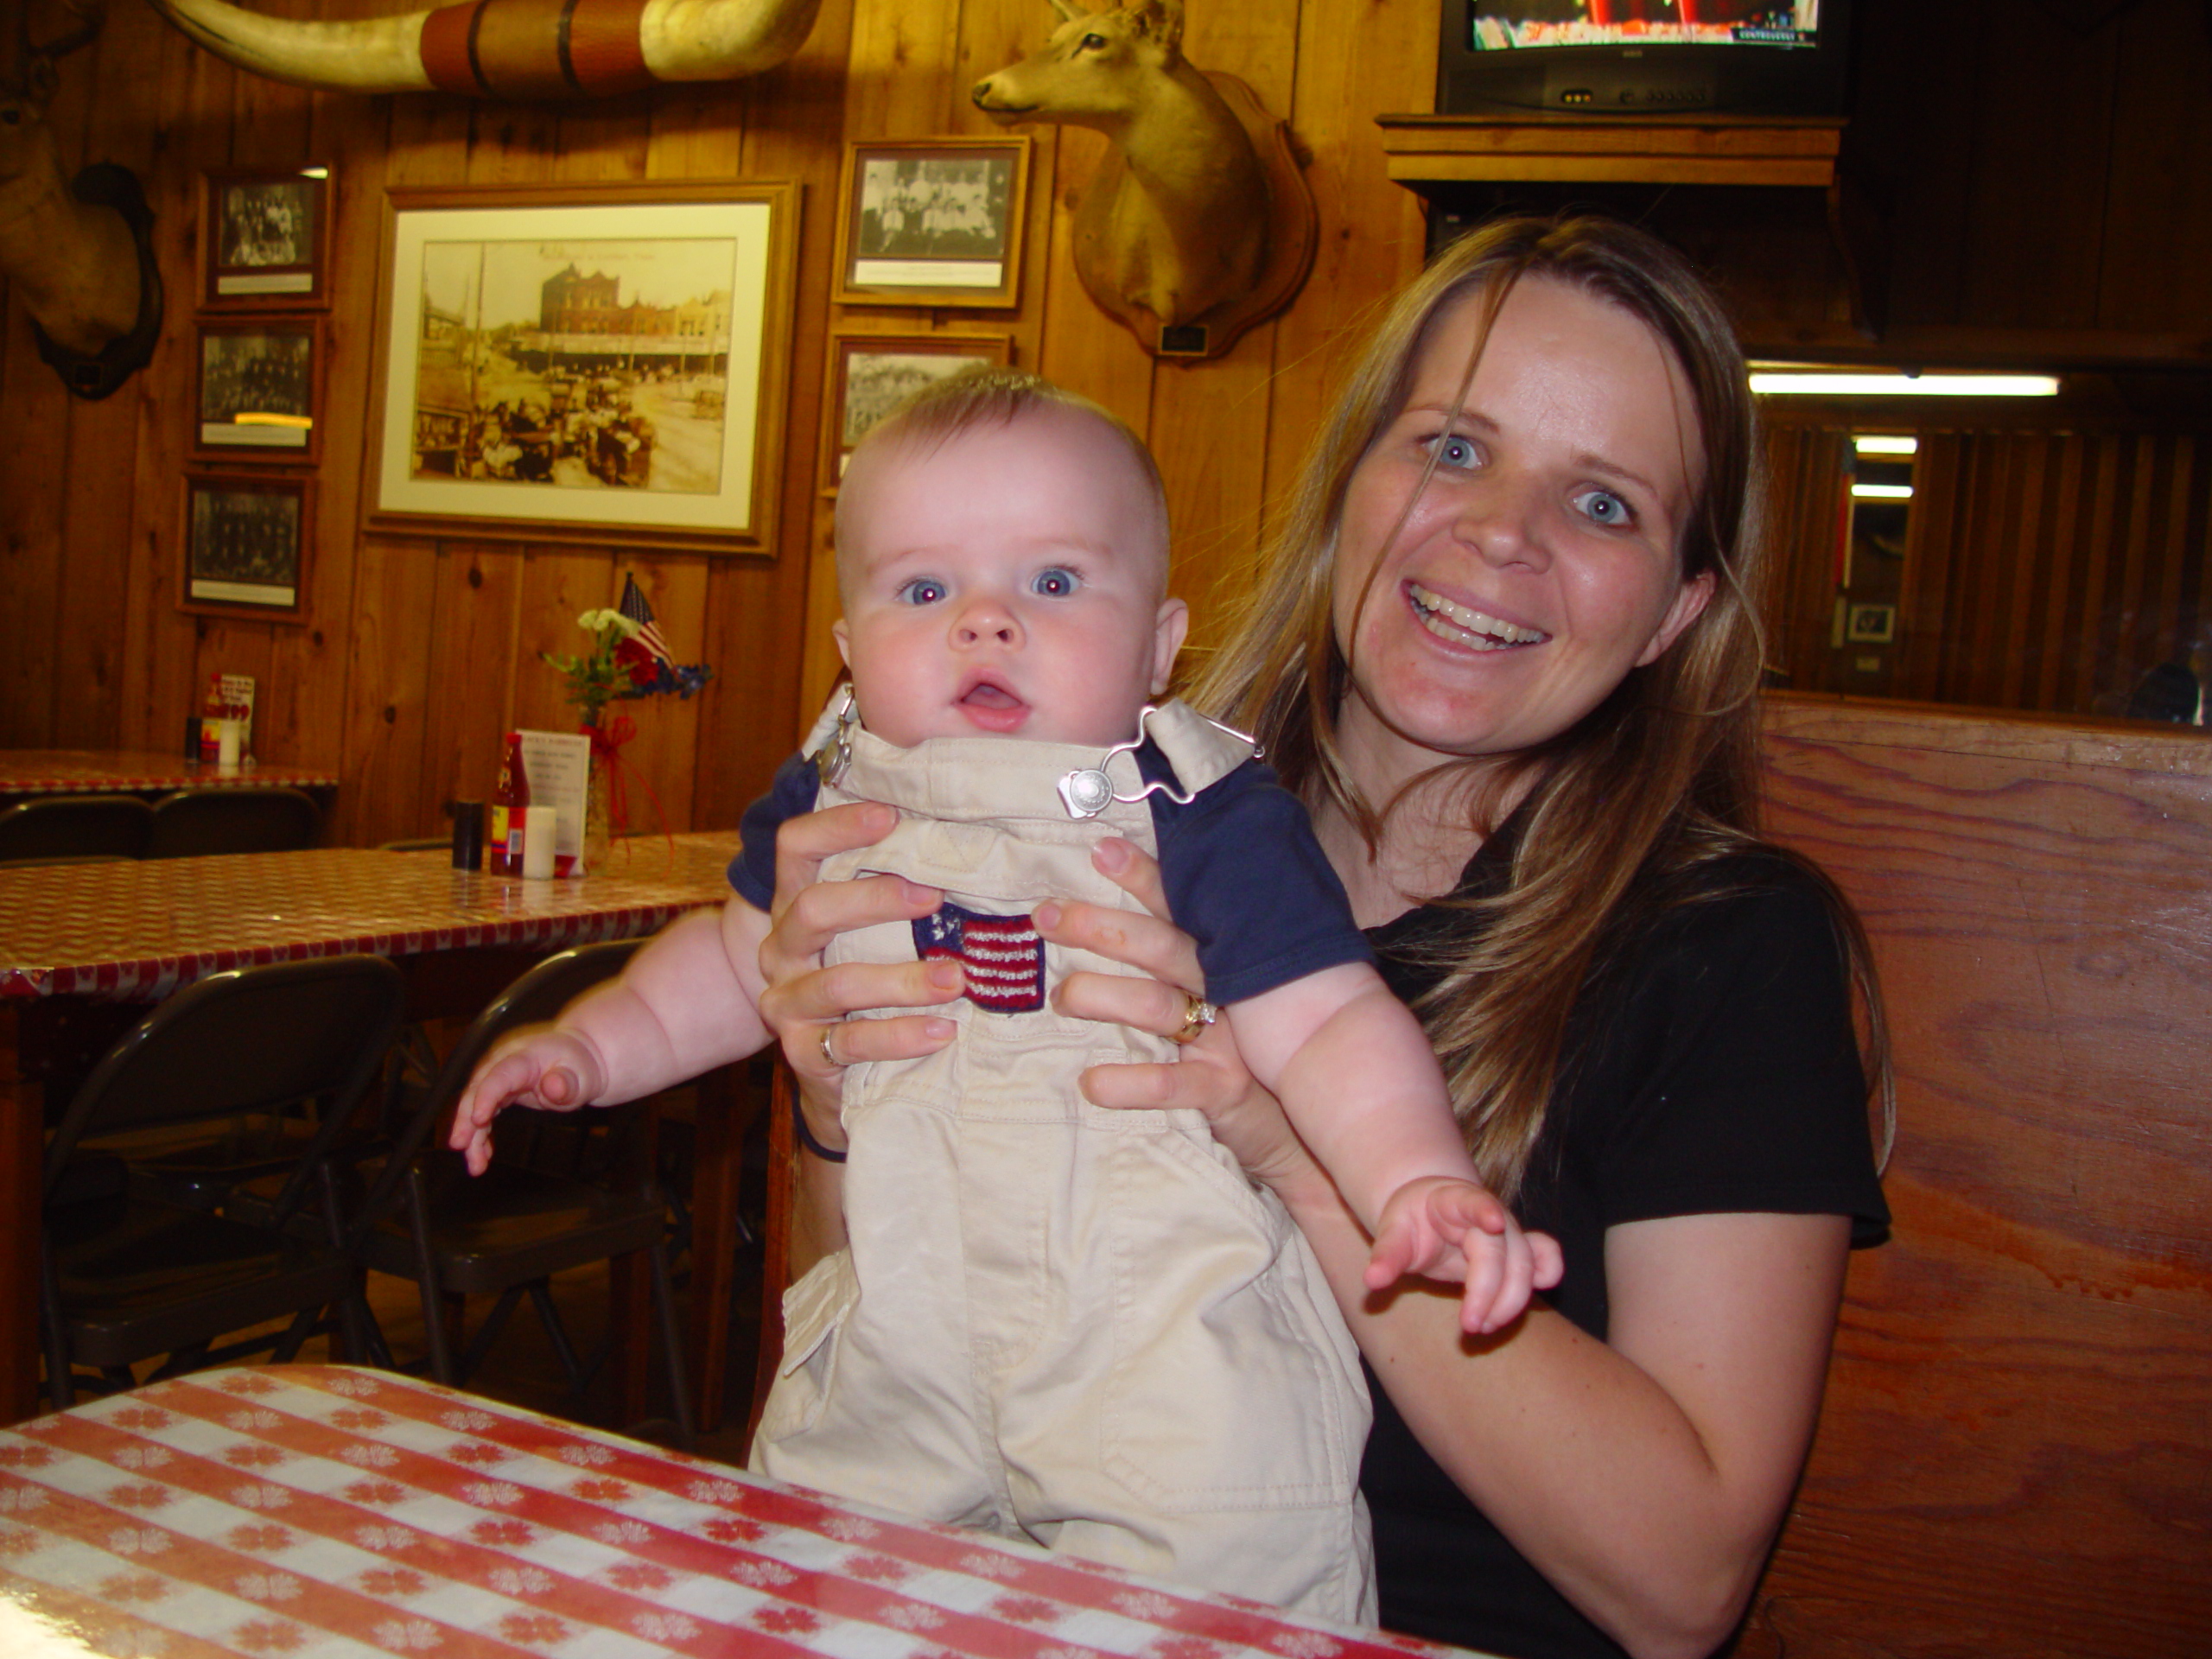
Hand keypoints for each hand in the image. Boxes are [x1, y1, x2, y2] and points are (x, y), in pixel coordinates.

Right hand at [446, 1025, 605, 1176]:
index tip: (477, 1119)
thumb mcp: (582, 1077)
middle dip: (465, 1118)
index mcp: (524, 1056)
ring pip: (475, 1103)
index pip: (500, 1075)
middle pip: (478, 1089)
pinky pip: (483, 1111)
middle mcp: (504, 1062)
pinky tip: (481, 1155)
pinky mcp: (499, 1089)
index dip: (486, 1096)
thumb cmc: (578, 1067)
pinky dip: (480, 1135)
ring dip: (471, 1135)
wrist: (579, 1059)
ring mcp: (499, 1075)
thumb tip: (551, 1087)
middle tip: (460, 1145)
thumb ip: (567, 1084)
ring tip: (475, 1165)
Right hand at [753, 799, 960, 1150]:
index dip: (835, 826)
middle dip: (876, 900)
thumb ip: (897, 892)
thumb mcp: (872, 933)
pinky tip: (943, 1031)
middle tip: (936, 898)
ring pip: (838, 983)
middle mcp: (782, 948)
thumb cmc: (869, 983)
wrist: (839, 1075)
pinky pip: (850, 1043)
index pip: (795, 847)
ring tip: (955, 979)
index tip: (890, 815)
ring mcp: (787, 1002)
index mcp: (796, 904)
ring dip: (902, 980)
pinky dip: (900, 1036)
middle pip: (813, 909)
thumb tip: (968, 839)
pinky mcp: (802, 1053)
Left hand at [1036, 837, 1335, 1210]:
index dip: (1145, 877)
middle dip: (1103, 927)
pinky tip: (1093, 1084)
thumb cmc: (1252, 1056)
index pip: (1180, 909)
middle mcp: (1226, 989)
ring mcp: (1227, 1038)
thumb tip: (1121, 927)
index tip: (1102, 850)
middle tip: (1048, 915)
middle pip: (1161, 946)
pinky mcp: (1225, 1089)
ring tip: (1063, 998)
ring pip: (1158, 1006)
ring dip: (1105, 997)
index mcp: (1222, 961)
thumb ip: (1184, 965)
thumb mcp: (1227, 1001)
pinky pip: (1175, 1084)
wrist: (1305, 1127)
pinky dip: (1133, 1083)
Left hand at [1366, 1175, 1566, 1335]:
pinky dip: (1548, 1274)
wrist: (1428, 1212)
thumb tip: (1372, 1282)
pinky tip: (1531, 1296)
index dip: (1485, 1211)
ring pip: (1527, 1265)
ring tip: (1480, 1327)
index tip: (1494, 1222)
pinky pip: (1545, 1258)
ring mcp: (1509, 1232)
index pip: (1474, 1201)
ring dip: (1510, 1302)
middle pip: (1504, 1252)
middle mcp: (1490, 1213)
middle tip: (1468, 1327)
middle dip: (1491, 1292)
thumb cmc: (1412, 1221)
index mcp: (1454, 1200)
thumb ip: (1387, 1255)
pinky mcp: (1520, 1252)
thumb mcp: (1393, 1232)